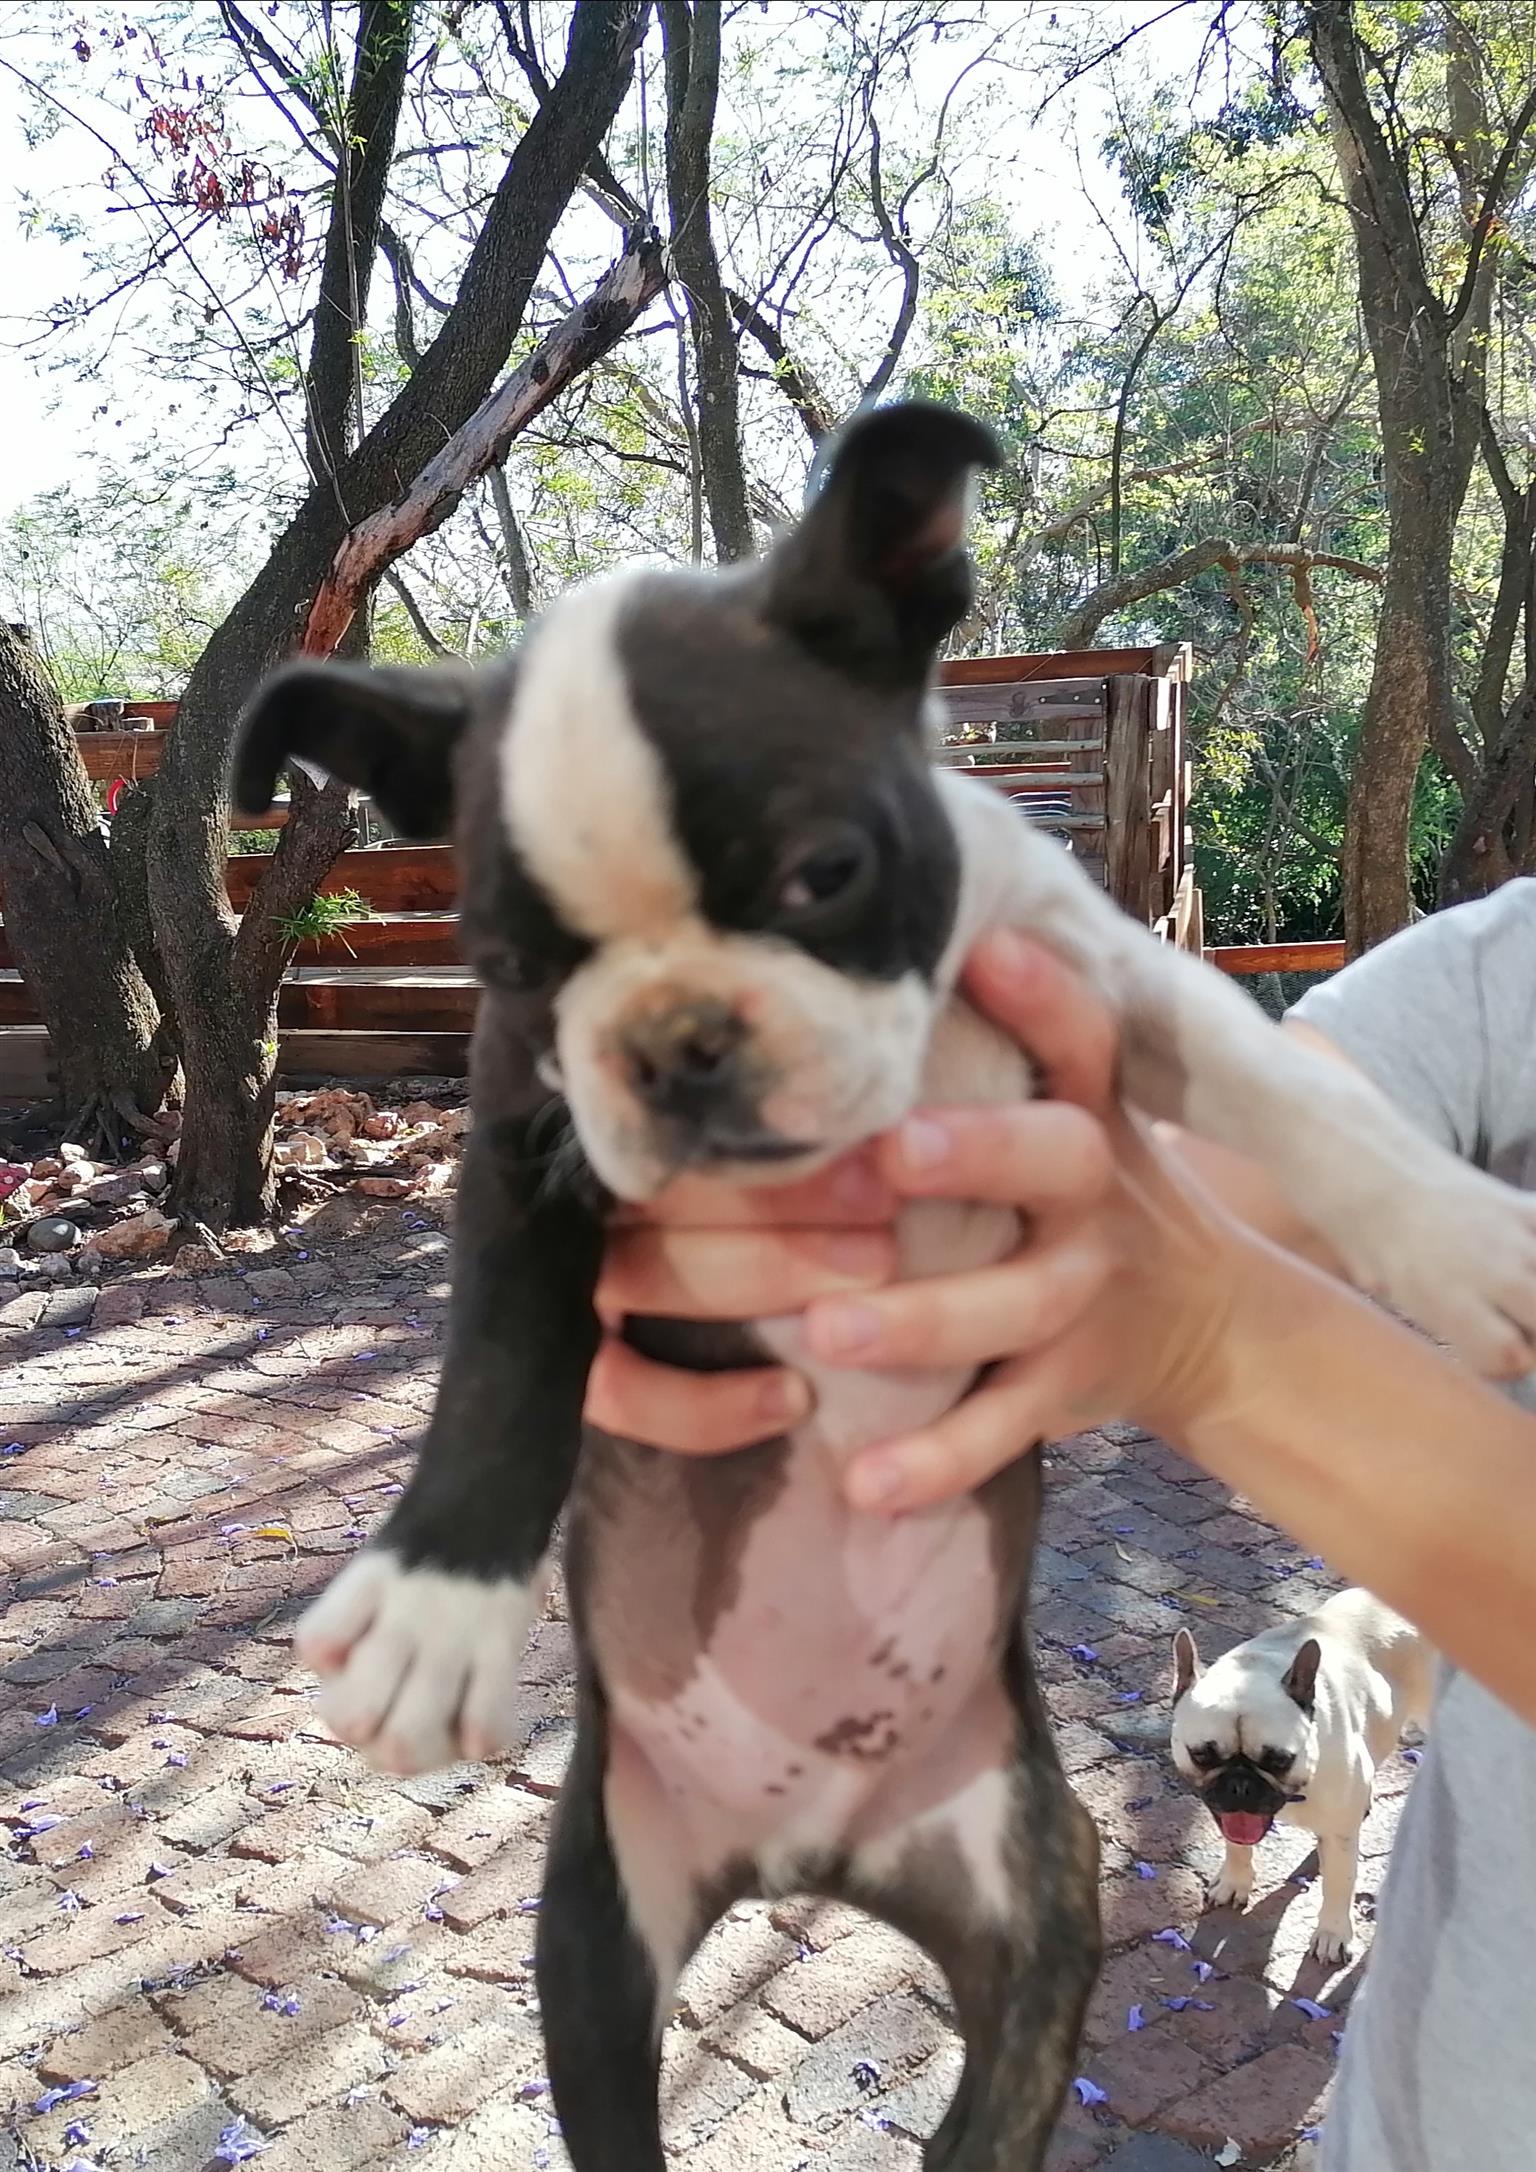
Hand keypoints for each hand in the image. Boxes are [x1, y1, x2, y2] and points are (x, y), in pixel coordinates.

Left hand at [586, 931, 1252, 1509]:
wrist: (1207, 1318)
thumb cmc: (1085, 1186)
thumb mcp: (1072, 1108)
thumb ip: (1004, 1046)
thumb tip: (874, 940)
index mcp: (1089, 1111)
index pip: (1081, 1036)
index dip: (1040, 992)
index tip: (982, 948)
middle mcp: (1095, 1193)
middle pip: (1052, 1160)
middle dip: (975, 1154)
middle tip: (889, 1153)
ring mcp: (1084, 1295)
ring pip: (1013, 1308)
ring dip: (922, 1321)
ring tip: (827, 1334)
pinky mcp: (1067, 1386)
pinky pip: (1001, 1426)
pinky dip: (938, 1462)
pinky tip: (865, 1485)